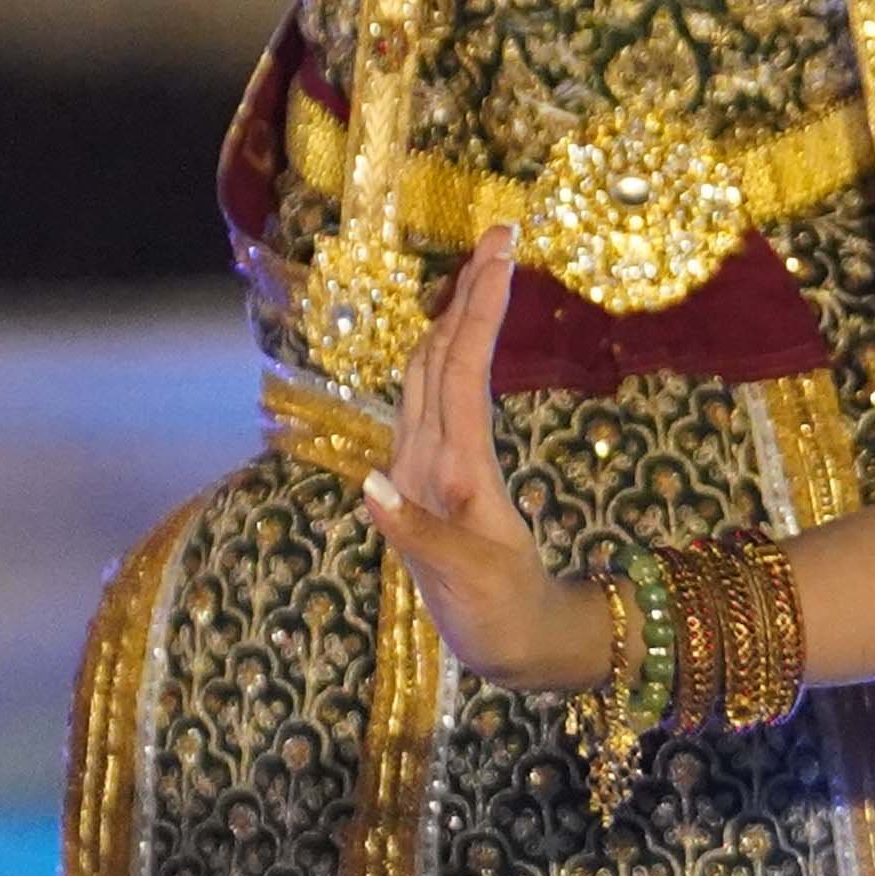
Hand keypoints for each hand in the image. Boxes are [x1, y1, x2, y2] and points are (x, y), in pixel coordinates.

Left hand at [360, 233, 619, 691]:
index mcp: (443, 472)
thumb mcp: (465, 578)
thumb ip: (415, 533)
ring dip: (460, 311)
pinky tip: (466, 328)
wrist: (504, 641)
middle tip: (504, 234)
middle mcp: (424, 457)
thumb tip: (370, 489)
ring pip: (435, 367)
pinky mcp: (437, 471)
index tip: (505, 249)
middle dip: (469, 290)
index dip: (479, 306)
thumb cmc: (496, 610)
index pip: (457, 368)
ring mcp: (427, 462)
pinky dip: (458, 347)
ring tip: (491, 264)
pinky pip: (443, 391)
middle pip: (440, 353)